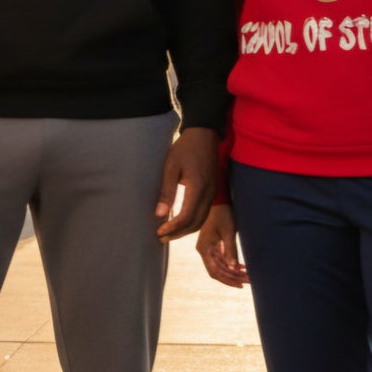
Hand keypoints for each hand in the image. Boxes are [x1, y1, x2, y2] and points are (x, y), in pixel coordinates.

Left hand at [155, 126, 216, 240]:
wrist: (204, 134)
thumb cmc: (185, 148)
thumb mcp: (171, 167)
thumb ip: (166, 191)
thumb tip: (159, 214)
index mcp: (198, 188)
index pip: (186, 216)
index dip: (172, 227)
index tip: (159, 231)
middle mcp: (209, 194)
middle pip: (195, 223)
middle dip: (178, 233)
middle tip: (160, 238)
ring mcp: (213, 193)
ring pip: (201, 220)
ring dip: (185, 230)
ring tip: (169, 233)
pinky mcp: (213, 191)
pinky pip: (204, 213)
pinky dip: (192, 222)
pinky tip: (180, 222)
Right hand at [196, 203, 247, 286]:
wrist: (219, 200)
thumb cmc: (223, 214)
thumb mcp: (228, 232)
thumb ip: (231, 250)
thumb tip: (234, 267)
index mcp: (204, 248)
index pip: (215, 271)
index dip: (227, 279)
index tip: (240, 284)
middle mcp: (204, 250)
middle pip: (217, 271)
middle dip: (233, 278)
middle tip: (248, 282)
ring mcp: (209, 248)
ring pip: (220, 267)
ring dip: (233, 272)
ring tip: (248, 276)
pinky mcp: (214, 245)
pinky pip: (222, 260)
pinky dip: (232, 265)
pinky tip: (242, 268)